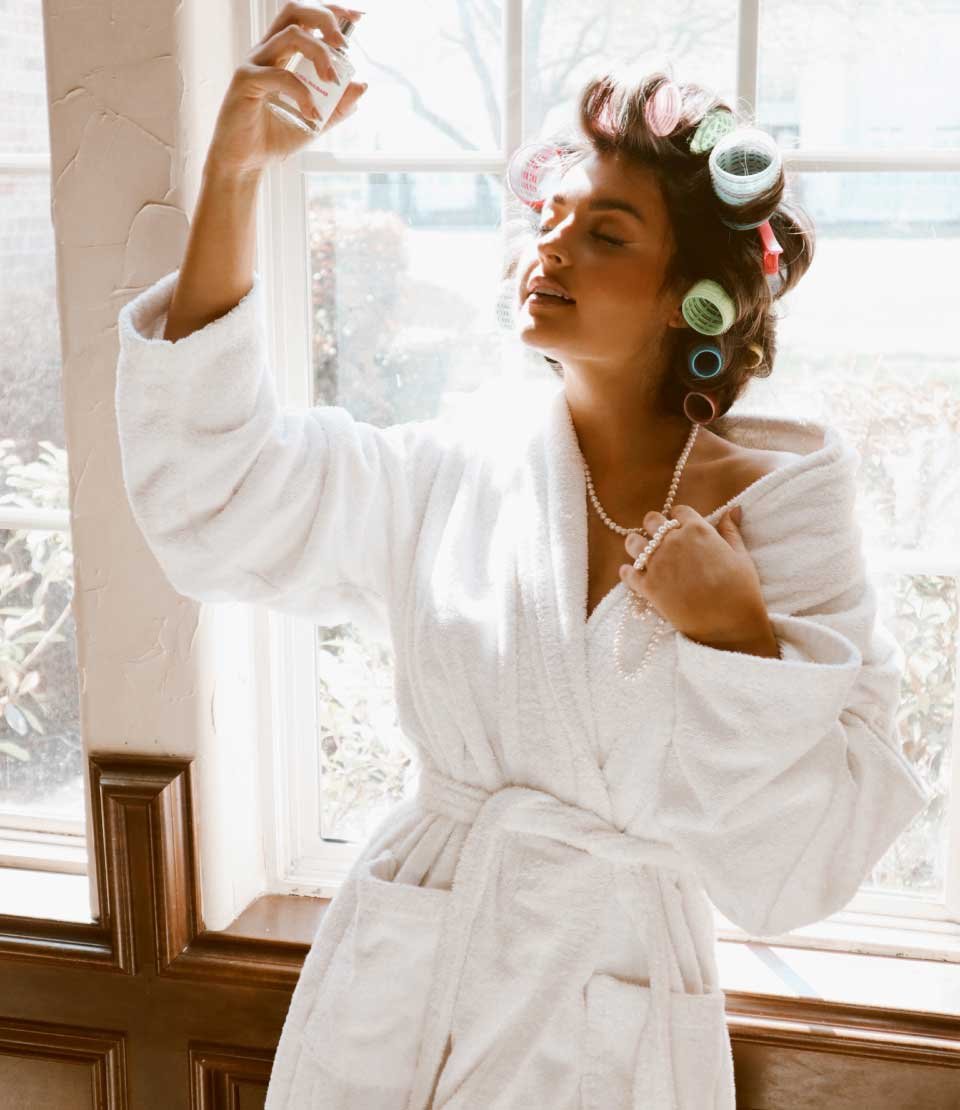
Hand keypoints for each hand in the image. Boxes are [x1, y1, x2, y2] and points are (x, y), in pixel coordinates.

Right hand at [206, 4, 367, 180]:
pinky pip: (281, 76)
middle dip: (325, 18)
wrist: (246, 164)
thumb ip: (337, 106)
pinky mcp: (245, 81)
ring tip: (333, 81)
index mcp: (281, 55)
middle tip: (344, 44)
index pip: (305, 18)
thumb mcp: (314, 122)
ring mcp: (254, 63)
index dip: (331, 10)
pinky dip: (303, 93)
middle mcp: (267, 52)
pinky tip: (311, 114)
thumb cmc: (273, 139)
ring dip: (320, 54)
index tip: (357, 17)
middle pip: (295, 11)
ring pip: (291, 35)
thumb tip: (361, 86)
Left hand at [620, 503, 771, 645]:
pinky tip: (631, 574)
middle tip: (660, 538)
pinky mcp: (648, 587)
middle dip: (655, 526)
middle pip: (652, 520)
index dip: (680, 518)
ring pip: (633, 543)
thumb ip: (731, 530)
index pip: (679, 511)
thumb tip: (732, 509)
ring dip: (637, 545)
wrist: (729, 625)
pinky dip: (627, 573)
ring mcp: (658, 564)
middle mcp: (673, 542)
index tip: (681, 526)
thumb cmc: (741, 590)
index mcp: (697, 530)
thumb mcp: (740, 555)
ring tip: (643, 553)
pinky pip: (628, 573)